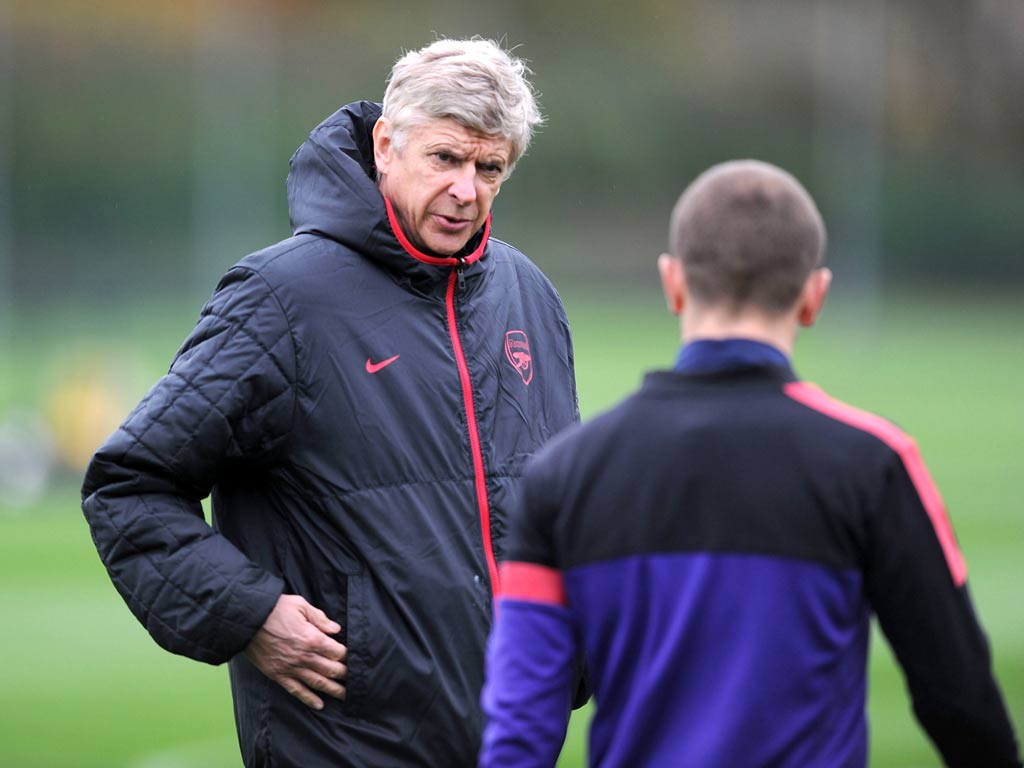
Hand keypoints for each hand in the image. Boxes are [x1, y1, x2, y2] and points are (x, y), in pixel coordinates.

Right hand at [244, 594, 347, 709]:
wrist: (247, 621)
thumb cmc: (275, 609)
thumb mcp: (300, 605)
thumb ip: (320, 618)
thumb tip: (336, 629)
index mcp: (312, 638)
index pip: (337, 652)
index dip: (348, 656)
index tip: (354, 658)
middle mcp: (304, 656)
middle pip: (331, 670)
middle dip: (345, 675)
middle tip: (355, 679)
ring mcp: (291, 668)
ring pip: (317, 683)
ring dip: (333, 691)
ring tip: (345, 696)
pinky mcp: (278, 675)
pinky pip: (296, 691)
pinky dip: (309, 699)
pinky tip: (319, 705)